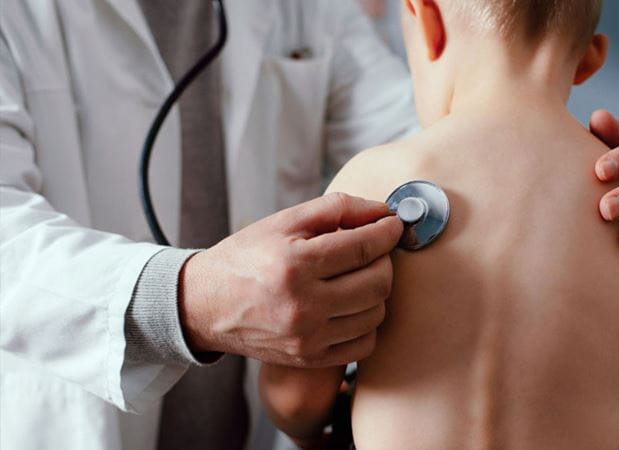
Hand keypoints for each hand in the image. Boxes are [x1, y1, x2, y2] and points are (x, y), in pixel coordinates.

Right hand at [179, 193, 402, 367]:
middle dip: (385, 261)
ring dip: (377, 291)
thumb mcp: (284, 221)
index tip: (393, 225)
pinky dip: (367, 323)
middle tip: (373, 251)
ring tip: (358, 277)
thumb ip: (336, 209)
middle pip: (378, 283)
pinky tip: (351, 306)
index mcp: (294, 264)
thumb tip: (382, 211)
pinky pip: (364, 344)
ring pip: (376, 313)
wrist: (206, 305)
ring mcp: (308, 337)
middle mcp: (303, 305)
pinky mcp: (310, 358)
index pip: (363, 247)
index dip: (387, 232)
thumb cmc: (248, 258)